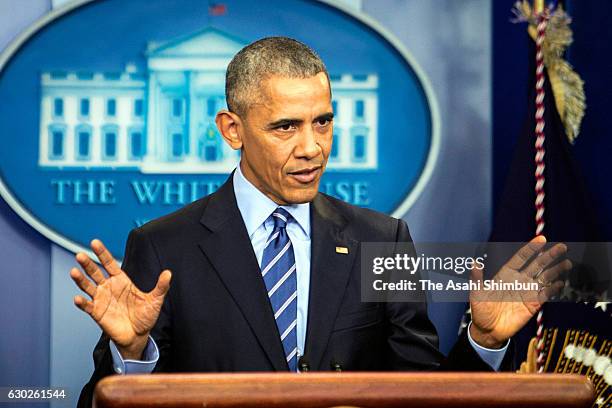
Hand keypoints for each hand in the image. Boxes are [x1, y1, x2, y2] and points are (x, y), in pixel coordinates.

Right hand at [70, 239, 170, 358]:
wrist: (138, 335)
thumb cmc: (146, 316)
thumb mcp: (155, 300)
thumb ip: (161, 287)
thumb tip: (168, 273)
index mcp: (121, 281)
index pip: (109, 263)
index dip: (102, 253)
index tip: (94, 242)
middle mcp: (108, 287)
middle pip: (95, 272)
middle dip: (88, 264)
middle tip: (80, 255)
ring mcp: (101, 299)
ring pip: (88, 286)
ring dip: (80, 280)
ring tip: (74, 271)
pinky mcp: (97, 313)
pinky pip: (88, 306)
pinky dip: (82, 302)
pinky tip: (78, 298)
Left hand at [469, 236, 570, 348]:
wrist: (488, 330)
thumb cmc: (480, 310)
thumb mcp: (476, 293)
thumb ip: (477, 278)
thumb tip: (474, 263)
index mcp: (506, 275)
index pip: (521, 258)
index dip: (531, 248)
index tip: (541, 239)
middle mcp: (519, 281)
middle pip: (537, 265)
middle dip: (549, 256)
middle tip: (562, 247)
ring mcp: (527, 292)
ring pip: (544, 278)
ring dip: (555, 271)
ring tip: (567, 263)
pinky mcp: (533, 305)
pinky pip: (545, 295)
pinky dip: (553, 289)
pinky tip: (560, 283)